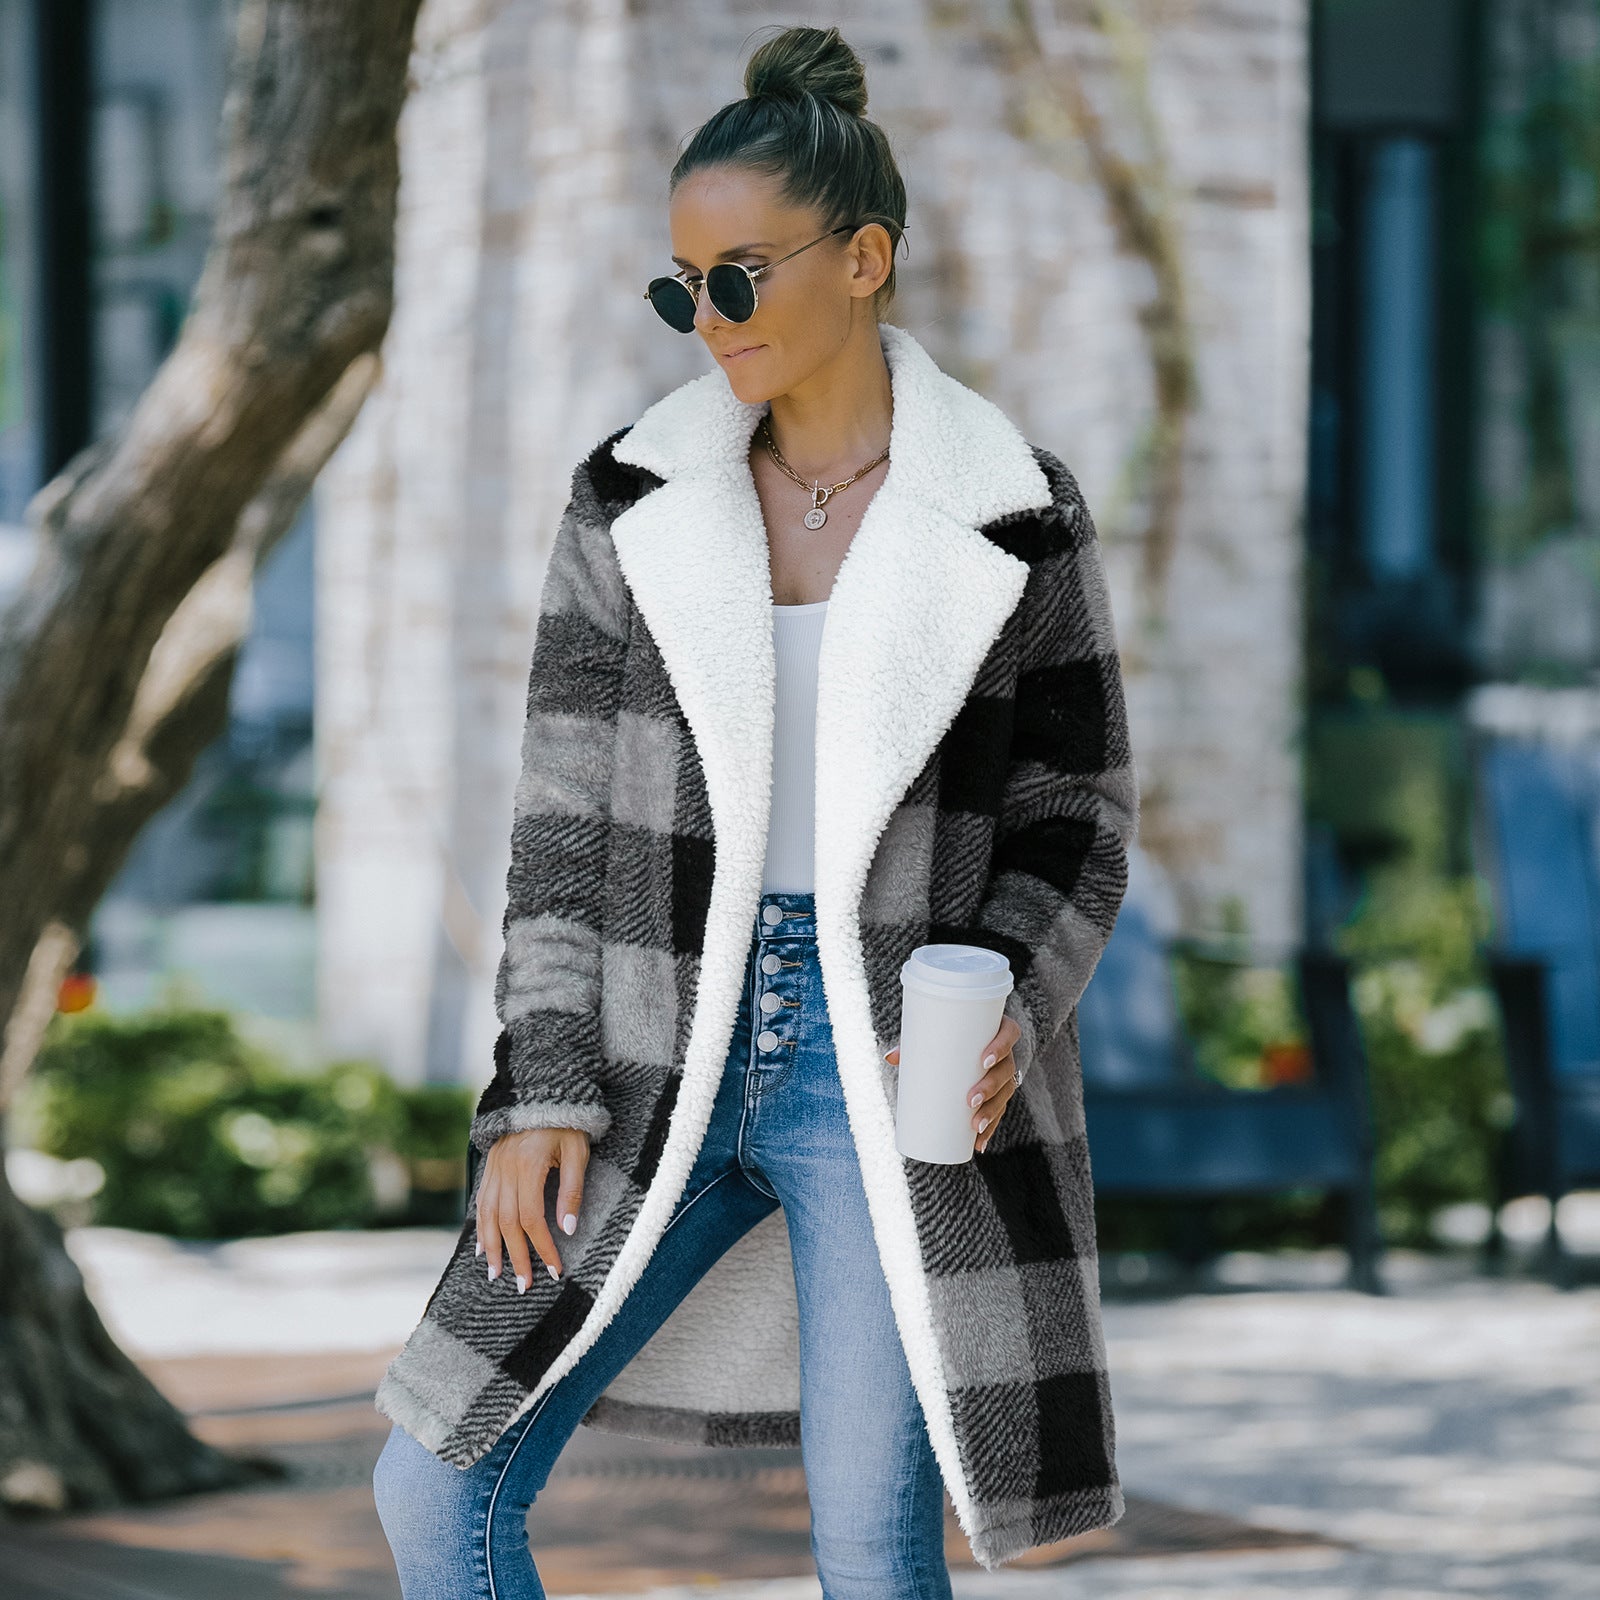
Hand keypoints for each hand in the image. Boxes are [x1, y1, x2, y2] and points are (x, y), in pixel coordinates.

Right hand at [475, 1127, 589, 1291]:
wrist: (544, 1091)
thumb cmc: (568, 1123)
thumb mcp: (577, 1152)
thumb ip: (571, 1190)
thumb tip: (566, 1229)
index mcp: (528, 1164)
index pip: (532, 1217)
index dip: (542, 1247)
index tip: (555, 1270)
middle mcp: (505, 1168)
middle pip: (506, 1222)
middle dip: (516, 1256)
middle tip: (524, 1285)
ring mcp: (494, 1166)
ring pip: (487, 1215)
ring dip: (492, 1248)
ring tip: (497, 1275)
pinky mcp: (490, 1165)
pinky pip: (481, 1201)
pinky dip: (480, 1226)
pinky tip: (483, 1247)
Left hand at [884, 1013, 1021, 1152]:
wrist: (963, 1038)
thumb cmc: (949, 1032)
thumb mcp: (934, 1034)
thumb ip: (914, 1043)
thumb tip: (890, 1057)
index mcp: (997, 1028)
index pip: (1009, 1034)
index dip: (1002, 1047)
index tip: (984, 1061)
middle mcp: (1006, 1052)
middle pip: (1006, 1070)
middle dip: (991, 1088)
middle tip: (970, 1100)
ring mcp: (1004, 1074)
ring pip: (1005, 1094)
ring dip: (992, 1112)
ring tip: (975, 1126)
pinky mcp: (998, 1093)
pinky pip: (999, 1110)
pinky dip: (990, 1127)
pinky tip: (979, 1144)